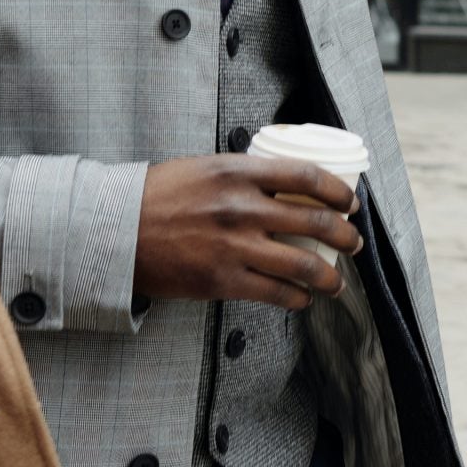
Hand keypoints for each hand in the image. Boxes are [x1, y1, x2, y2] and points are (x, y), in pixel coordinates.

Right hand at [132, 154, 362, 310]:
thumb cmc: (158, 196)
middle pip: (315, 222)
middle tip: (353, 243)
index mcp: (239, 172)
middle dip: (345, 237)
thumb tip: (286, 185)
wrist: (113, 230)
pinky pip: (275, 293)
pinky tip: (303, 299)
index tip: (349, 203)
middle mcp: (241, 208)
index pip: (307, 177)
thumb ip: (245, 175)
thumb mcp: (205, 167)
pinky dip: (297, 298)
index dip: (337, 192)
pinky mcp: (221, 281)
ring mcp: (233, 246)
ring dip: (329, 277)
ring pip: (302, 265)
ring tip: (337, 282)